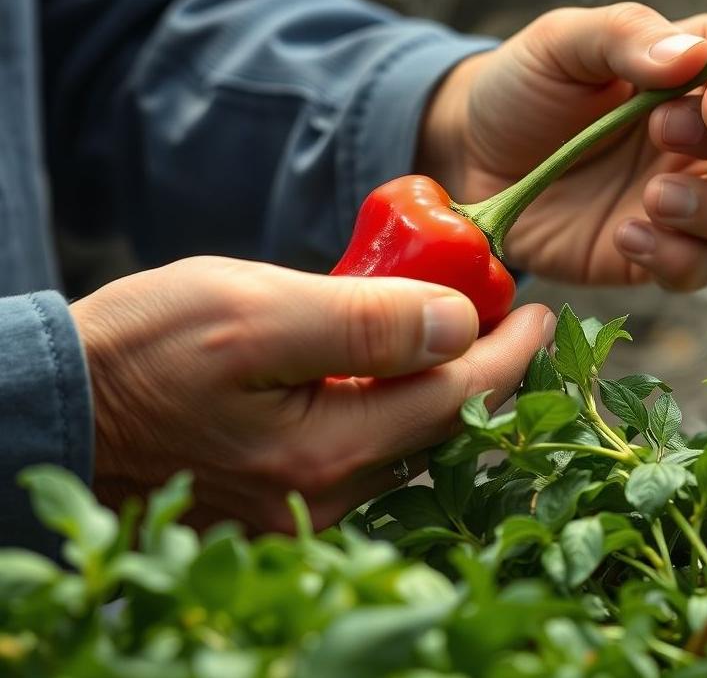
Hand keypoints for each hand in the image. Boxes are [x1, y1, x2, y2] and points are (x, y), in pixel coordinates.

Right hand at [70, 257, 550, 531]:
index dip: (513, 352)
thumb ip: (363, 322)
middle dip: (489, 367)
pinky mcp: (286, 490)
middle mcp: (329, 492)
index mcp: (329, 450)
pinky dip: (400, 401)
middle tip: (507, 310)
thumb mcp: (253, 311)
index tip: (541, 308)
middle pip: (444, 425)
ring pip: (410, 438)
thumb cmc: (144, 351)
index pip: (459, 398)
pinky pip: (370, 446)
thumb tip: (458, 323)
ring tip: (462, 327)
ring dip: (446, 383)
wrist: (63, 403)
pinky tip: (396, 364)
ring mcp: (306, 500)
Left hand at [421, 4, 706, 290]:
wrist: (472, 157)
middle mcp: (706, 137)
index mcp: (699, 70)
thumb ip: (624, 36)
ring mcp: (687, 197)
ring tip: (650, 199)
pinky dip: (678, 258)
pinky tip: (625, 237)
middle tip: (680, 147)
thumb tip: (693, 59)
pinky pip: (701, 267)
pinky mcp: (657, 252)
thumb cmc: (521, 87)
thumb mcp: (561, 43)